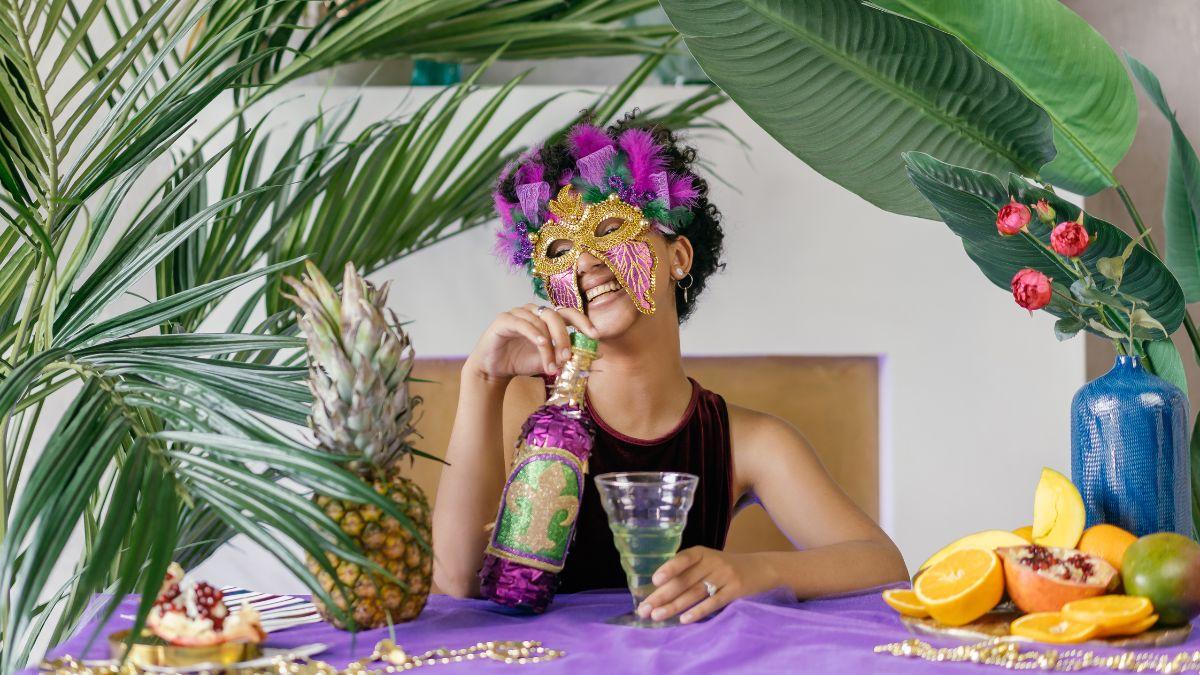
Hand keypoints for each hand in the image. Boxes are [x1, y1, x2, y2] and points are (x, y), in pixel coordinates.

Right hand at [465, 304, 596, 381]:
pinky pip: (523, 323)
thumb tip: (591, 356)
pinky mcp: (504, 320)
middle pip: (555, 316)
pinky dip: (534, 334)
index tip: (595, 335)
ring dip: (548, 346)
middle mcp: (533, 312)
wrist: (494, 370)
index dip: (583, 321)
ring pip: (540, 323)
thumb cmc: (521, 361)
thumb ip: (564, 357)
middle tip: (568, 357)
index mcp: (546, 318)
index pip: (568, 313)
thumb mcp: (547, 361)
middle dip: (564, 338)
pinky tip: (541, 344)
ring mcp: (518, 313)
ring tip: (550, 366)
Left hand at [636, 547, 778, 623]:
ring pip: (695, 593)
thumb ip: (688, 571)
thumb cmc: (725, 567)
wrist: (760, 568)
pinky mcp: (735, 590)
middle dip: (662, 596)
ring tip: (657, 617)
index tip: (654, 581)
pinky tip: (684, 620)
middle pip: (685, 580)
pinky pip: (713, 602)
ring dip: (674, 606)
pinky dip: (697, 612)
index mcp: (702, 553)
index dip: (669, 568)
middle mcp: (713, 562)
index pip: (683, 559)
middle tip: (644, 609)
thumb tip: (658, 590)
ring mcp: (725, 576)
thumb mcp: (708, 562)